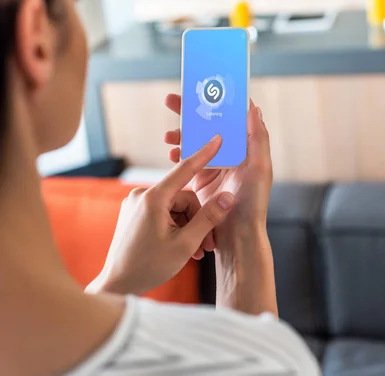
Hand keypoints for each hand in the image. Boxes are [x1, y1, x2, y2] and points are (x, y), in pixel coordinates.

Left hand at [86, 136, 234, 296]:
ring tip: (194, 252)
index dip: (204, 154)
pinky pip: (163, 212)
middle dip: (198, 219)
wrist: (117, 285)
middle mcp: (142, 195)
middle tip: (207, 246)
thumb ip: (208, 218)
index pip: (184, 169)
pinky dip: (175, 227)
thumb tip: (227, 197)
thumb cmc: (148, 267)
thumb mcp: (185, 244)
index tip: (217, 138)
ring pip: (175, 207)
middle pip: (183, 197)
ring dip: (188, 227)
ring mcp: (136, 203)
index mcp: (153, 198)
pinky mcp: (134, 213)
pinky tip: (181, 248)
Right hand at [165, 96, 276, 315]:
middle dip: (189, 112)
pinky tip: (171, 154)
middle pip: (208, 124)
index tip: (200, 87)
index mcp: (245, 147)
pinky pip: (187, 160)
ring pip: (195, 141)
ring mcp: (215, 166)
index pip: (230, 116)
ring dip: (180, 134)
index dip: (216, 100)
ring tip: (168, 136)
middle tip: (171, 100)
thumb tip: (253, 108)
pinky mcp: (202, 179)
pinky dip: (178, 154)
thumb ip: (258, 139)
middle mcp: (230, 153)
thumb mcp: (260, 169)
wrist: (237, 238)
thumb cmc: (253, 204)